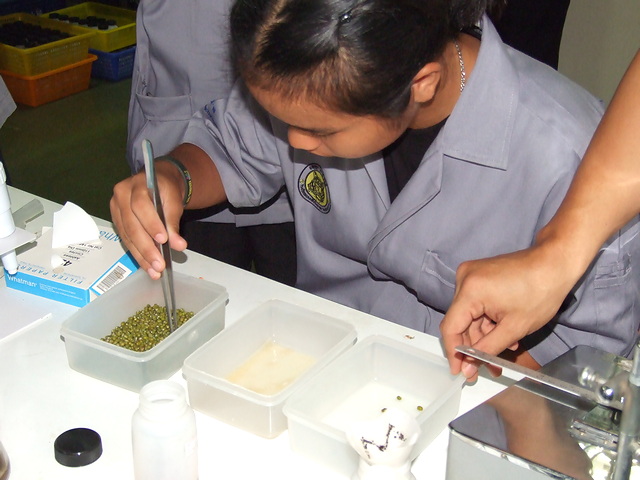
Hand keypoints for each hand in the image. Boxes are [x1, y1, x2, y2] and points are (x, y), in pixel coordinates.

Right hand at [110, 165, 186, 278]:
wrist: (157, 183)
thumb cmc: (166, 190)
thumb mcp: (174, 201)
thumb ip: (174, 223)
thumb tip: (178, 245)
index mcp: (136, 185)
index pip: (140, 206)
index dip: (151, 224)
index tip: (163, 240)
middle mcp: (121, 196)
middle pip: (131, 224)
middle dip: (146, 247)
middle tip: (158, 264)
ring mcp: (116, 209)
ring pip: (127, 236)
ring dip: (141, 255)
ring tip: (154, 271)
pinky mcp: (117, 221)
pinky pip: (126, 240)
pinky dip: (138, 254)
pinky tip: (147, 265)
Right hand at [440, 245, 572, 380]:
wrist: (555, 263)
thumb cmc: (540, 292)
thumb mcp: (514, 328)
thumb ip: (487, 350)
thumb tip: (468, 366)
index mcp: (470, 290)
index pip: (451, 328)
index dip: (454, 353)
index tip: (459, 372)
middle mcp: (464, 279)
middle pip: (460, 322)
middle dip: (473, 347)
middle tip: (486, 369)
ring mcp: (471, 276)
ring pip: (469, 316)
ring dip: (483, 337)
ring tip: (500, 357)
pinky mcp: (479, 276)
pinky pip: (476, 305)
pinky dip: (487, 322)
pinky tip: (503, 336)